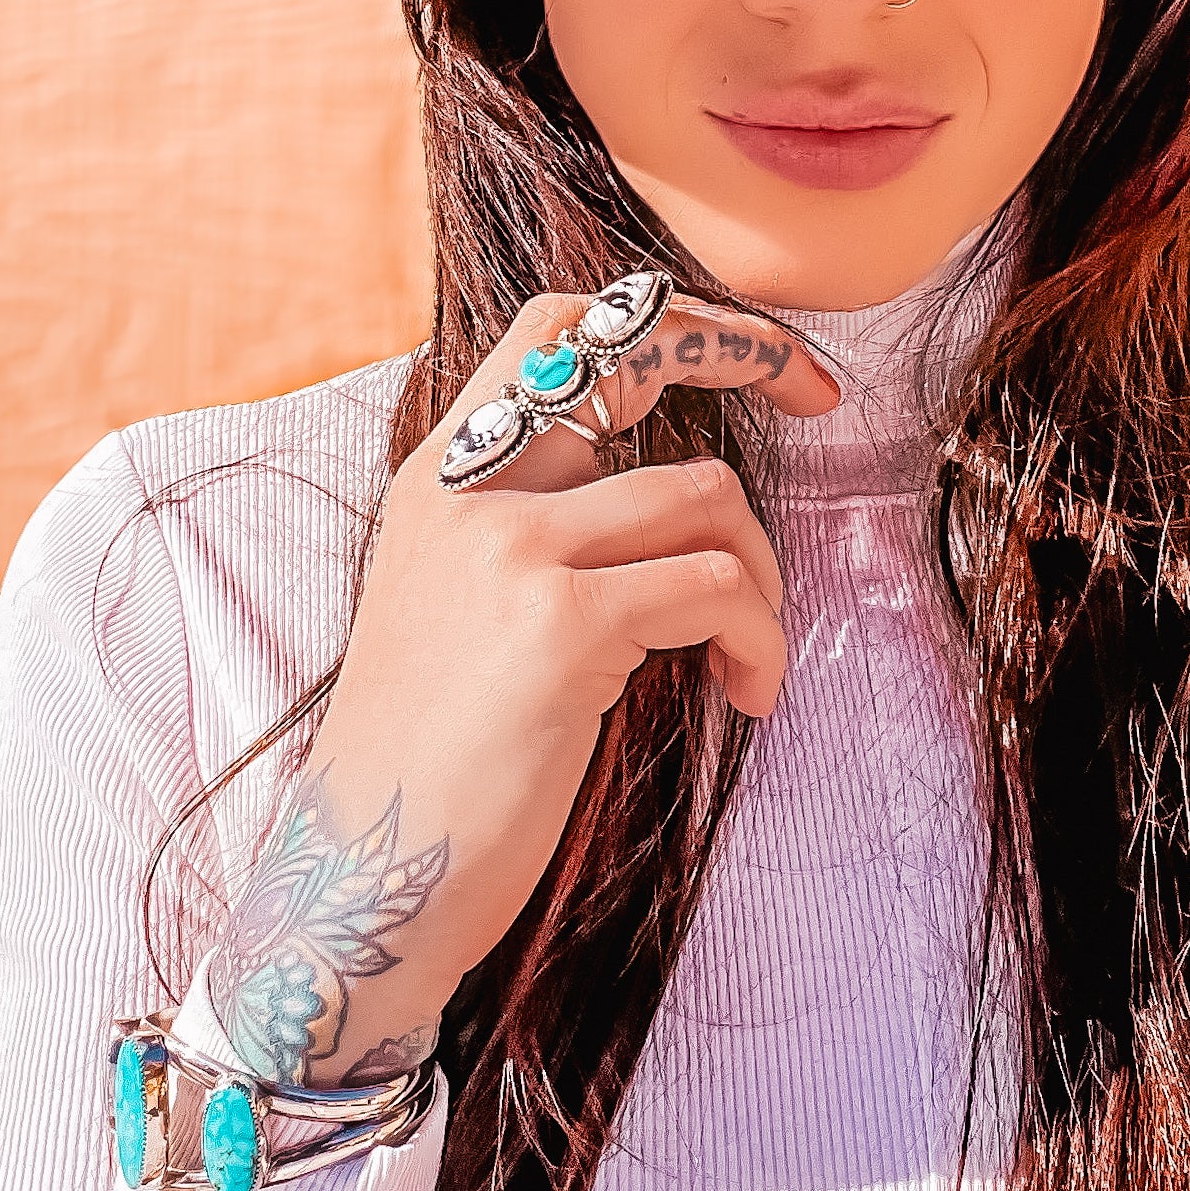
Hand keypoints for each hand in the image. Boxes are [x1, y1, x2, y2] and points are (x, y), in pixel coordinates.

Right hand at [201, 287, 839, 1087]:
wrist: (365, 872)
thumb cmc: (429, 764)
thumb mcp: (453, 610)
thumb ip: (529, 536)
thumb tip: (666, 503)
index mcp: (439, 480)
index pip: (554, 327)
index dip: (664, 318)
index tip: (753, 356)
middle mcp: (467, 492)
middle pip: (635, 357)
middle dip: (752, 353)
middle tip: (824, 403)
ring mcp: (512, 551)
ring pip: (706, 495)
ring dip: (762, 577)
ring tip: (747, 655)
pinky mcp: (561, 623)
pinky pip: (718, 590)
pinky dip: (758, 641)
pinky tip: (743, 697)